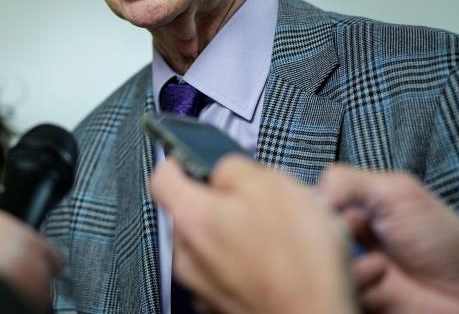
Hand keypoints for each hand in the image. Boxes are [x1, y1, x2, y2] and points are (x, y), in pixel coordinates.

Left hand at [151, 156, 355, 313]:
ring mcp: (205, 286)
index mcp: (193, 217)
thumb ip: (232, 167)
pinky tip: (281, 261)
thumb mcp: (270, 183)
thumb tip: (222, 170)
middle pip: (194, 211)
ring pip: (215, 243)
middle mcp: (188, 256)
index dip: (180, 161)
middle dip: (225, 202)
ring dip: (241, 233)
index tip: (196, 159)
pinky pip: (231, 271)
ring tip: (282, 233)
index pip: (162, 177)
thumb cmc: (296, 258)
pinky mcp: (225, 306)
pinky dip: (250, 263)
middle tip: (261, 199)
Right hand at [317, 165, 458, 313]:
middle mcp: (342, 240)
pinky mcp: (353, 300)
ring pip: (315, 262)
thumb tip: (306, 195)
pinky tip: (380, 273)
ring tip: (376, 260)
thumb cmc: (443, 238)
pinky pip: (331, 288)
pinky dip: (353, 279)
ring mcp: (346, 272)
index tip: (323, 203)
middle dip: (321, 230)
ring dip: (340, 258)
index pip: (307, 200)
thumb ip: (345, 181)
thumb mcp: (397, 191)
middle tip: (346, 229)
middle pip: (305, 232)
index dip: (308, 202)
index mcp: (349, 208)